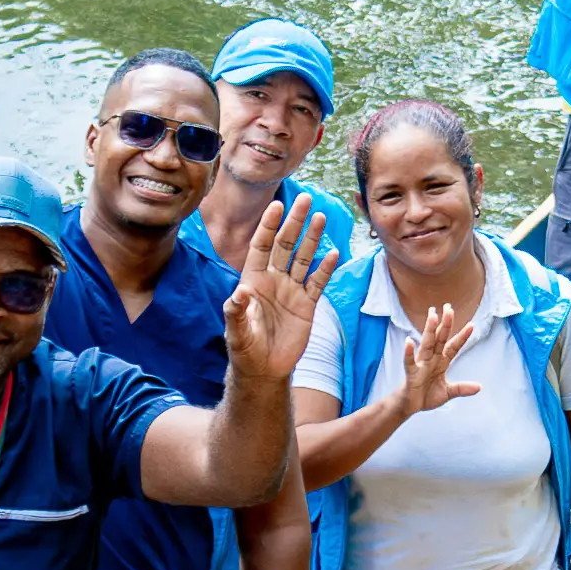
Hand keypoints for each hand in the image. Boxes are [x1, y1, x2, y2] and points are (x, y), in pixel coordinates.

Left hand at [221, 189, 338, 381]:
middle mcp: (273, 280)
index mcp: (253, 280)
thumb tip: (239, 293)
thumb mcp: (236, 332)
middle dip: (294, 222)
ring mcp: (291, 291)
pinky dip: (325, 268)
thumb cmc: (245, 349)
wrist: (264, 370)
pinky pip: (318, 282)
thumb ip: (236, 312)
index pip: (261, 246)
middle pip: (285, 245)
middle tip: (306, 199)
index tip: (277, 206)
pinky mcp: (307, 305)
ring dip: (312, 238)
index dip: (268, 226)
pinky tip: (333, 252)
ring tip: (321, 217)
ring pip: (304, 258)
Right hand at [393, 300, 481, 415]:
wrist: (409, 406)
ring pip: (426, 344)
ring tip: (432, 316)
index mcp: (441, 362)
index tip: (472, 325)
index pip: (453, 347)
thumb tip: (479, 387)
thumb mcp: (447, 393)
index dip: (462, 337)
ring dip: (429, 330)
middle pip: (439, 339)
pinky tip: (409, 341)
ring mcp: (421, 364)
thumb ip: (462, 388)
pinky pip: (410, 361)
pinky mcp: (411, 373)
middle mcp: (431, 359)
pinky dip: (409, 352)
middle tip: (449, 308)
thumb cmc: (426, 396)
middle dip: (445, 324)